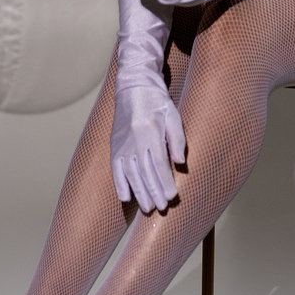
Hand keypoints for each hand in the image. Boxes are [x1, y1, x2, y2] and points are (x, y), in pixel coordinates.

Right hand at [110, 77, 186, 213]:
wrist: (132, 86)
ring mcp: (122, 144)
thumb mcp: (173, 114)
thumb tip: (180, 163)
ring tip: (147, 208)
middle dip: (153, 192)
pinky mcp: (114, 146)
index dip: (164, 181)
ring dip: (139, 193)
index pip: (158, 162)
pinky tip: (125, 197)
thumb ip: (177, 138)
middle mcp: (134, 140)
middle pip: (144, 172)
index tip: (171, 196)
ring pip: (130, 174)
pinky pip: (115, 169)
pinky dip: (119, 184)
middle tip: (161, 209)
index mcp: (150, 131)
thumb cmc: (156, 100)